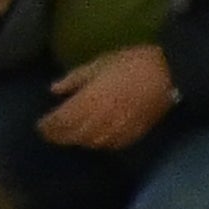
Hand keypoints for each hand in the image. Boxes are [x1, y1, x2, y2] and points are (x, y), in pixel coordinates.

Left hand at [41, 43, 177, 155]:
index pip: (61, 121)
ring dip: (77, 140)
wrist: (168, 74)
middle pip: (73, 135)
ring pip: (90, 143)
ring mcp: (116, 130)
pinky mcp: (132, 135)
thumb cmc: (132, 63)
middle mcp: (99, 121)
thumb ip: (76, 78)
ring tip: (70, 135)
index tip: (40, 125)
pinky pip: (109, 145)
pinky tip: (95, 138)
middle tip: (51, 133)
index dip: (48, 126)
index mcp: (88, 101)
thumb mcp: (100, 63)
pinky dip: (98, 143)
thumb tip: (54, 90)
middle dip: (59, 136)